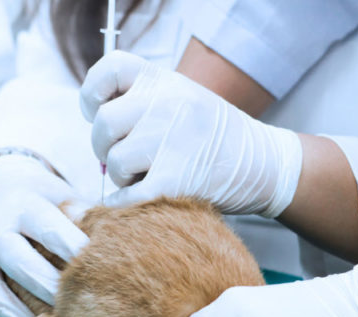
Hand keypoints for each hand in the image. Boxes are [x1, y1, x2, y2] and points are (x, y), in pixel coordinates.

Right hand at [0, 155, 88, 316]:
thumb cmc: (44, 202)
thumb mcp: (64, 197)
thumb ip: (87, 216)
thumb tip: (122, 233)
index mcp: (25, 205)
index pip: (49, 229)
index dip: (71, 250)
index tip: (96, 272)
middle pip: (16, 259)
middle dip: (44, 286)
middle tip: (72, 309)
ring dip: (13, 314)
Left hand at [79, 51, 302, 217]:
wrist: (265, 165)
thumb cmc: (217, 138)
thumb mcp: (185, 100)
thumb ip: (145, 104)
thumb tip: (100, 136)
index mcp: (166, 81)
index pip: (109, 69)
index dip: (93, 94)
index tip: (98, 113)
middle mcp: (167, 104)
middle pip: (104, 123)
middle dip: (106, 147)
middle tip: (126, 160)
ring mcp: (171, 141)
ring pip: (115, 162)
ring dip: (123, 178)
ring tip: (146, 179)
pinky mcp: (175, 180)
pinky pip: (126, 196)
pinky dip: (124, 205)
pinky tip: (139, 202)